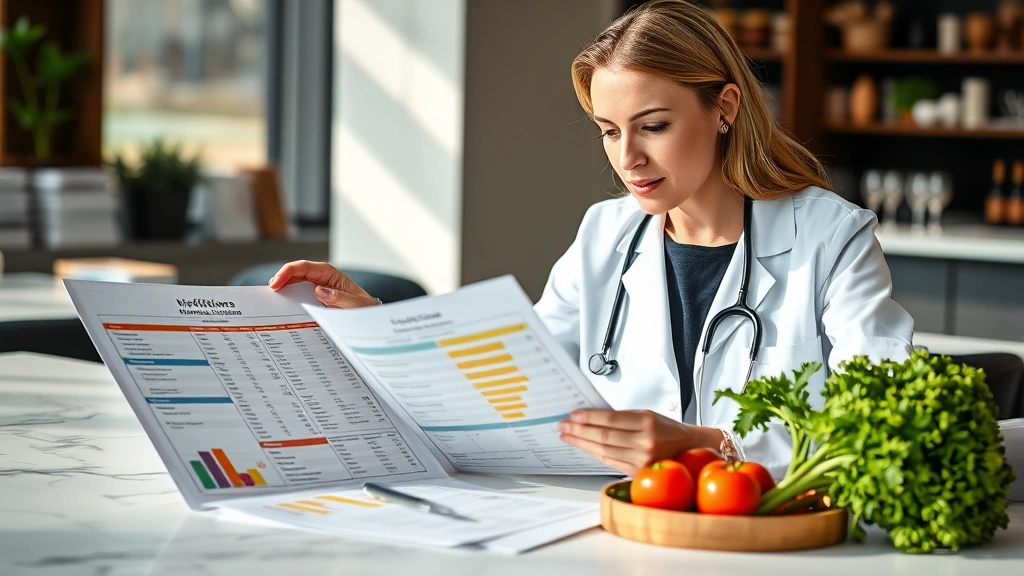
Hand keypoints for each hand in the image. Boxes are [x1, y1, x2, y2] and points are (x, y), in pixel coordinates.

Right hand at [268, 260, 379, 308]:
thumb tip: (319, 290)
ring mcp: (320, 288)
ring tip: (272, 298)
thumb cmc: (367, 309)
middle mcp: (323, 279)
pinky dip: (290, 298)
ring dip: (284, 288)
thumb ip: (340, 298)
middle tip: (269, 292)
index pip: (305, 267)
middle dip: (281, 279)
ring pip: (296, 283)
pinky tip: (283, 305)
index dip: (287, 272)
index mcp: (332, 275)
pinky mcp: (318, 299)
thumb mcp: (357, 305)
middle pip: (297, 273)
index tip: (276, 284)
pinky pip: (301, 295)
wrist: (372, 318)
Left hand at [556, 409, 724, 475]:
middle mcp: (645, 443)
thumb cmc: (668, 429)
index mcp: (647, 423)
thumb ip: (622, 417)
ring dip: (582, 443)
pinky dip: (595, 454)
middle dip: (579, 431)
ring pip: (603, 451)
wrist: (691, 449)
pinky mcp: (639, 472)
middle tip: (562, 426)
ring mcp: (642, 460)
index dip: (588, 418)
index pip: (609, 420)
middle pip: (603, 437)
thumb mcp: (648, 414)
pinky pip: (611, 462)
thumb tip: (592, 416)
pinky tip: (584, 448)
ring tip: (567, 436)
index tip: (572, 415)